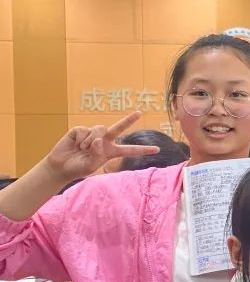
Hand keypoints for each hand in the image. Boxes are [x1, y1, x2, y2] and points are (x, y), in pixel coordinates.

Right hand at [45, 111, 159, 181]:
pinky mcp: (80, 130)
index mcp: (111, 152)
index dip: (143, 150)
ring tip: (83, 149)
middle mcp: (104, 141)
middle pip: (119, 128)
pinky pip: (85, 130)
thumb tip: (99, 140)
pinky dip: (81, 139)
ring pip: (99, 130)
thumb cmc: (78, 168)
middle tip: (139, 113)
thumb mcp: (91, 165)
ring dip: (91, 140)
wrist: (60, 166)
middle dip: (129, 120)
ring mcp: (92, 134)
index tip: (157, 150)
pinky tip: (76, 144)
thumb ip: (97, 155)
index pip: (129, 150)